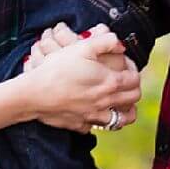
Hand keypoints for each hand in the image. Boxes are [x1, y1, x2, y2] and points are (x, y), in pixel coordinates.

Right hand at [21, 25, 141, 132]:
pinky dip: (98, 120)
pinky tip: (92, 112)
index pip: (135, 79)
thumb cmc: (57, 69)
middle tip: (124, 81)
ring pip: (121, 120)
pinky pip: (96, 127)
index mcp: (109, 82)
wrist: (34, 93)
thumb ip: (105, 42)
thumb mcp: (82, 47)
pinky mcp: (80, 125)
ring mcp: (94, 116)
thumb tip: (120, 45)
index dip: (133, 69)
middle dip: (134, 89)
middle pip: (133, 99)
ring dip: (124, 110)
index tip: (125, 64)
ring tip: (119, 103)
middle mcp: (106, 101)